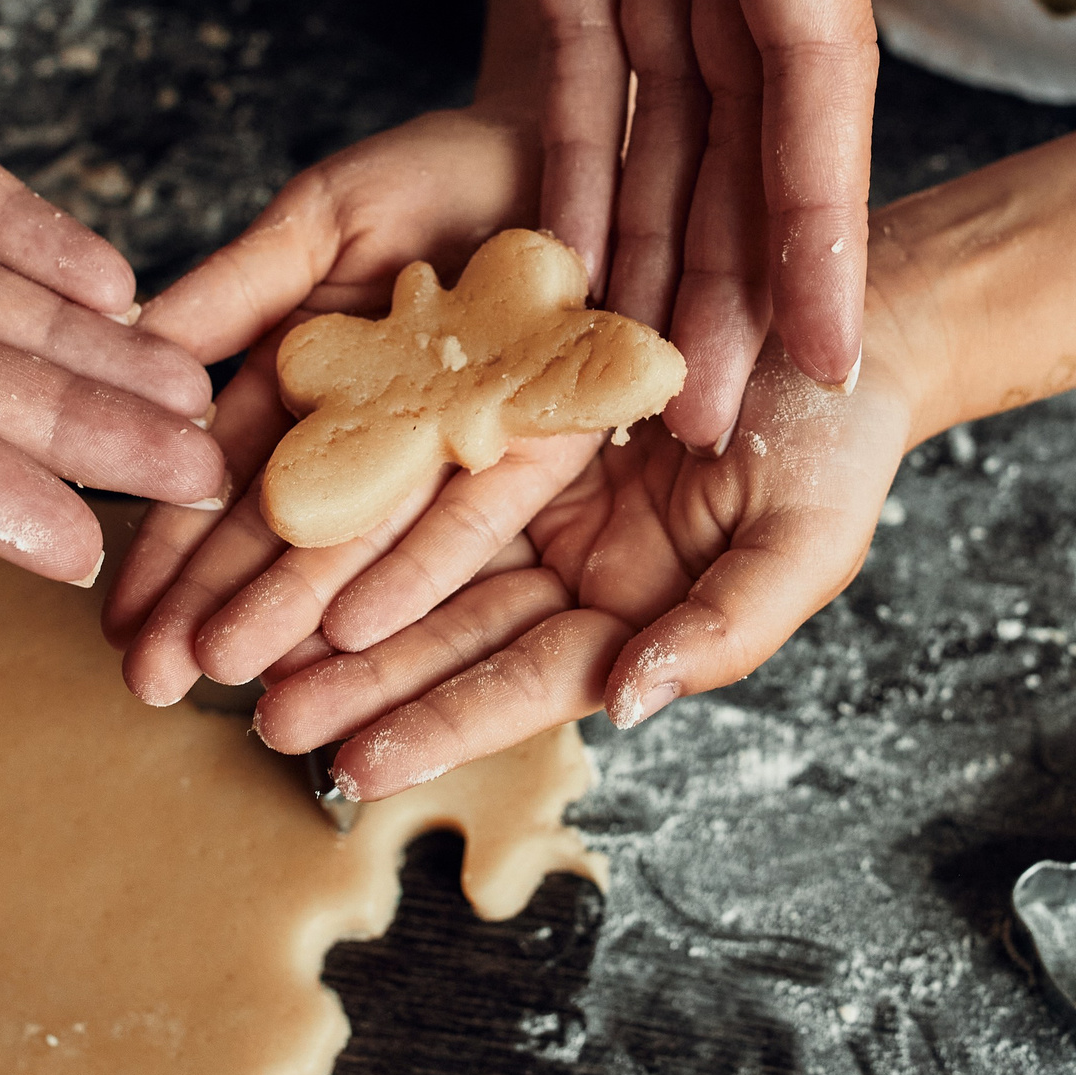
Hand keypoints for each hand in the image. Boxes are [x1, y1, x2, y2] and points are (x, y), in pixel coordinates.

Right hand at [101, 103, 626, 703]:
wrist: (572, 134)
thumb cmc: (441, 172)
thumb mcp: (318, 221)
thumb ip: (235, 290)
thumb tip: (129, 346)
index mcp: (314, 391)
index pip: (224, 480)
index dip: (170, 548)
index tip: (116, 617)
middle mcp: (382, 439)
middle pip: (287, 534)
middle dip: (217, 607)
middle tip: (149, 679)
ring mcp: (457, 450)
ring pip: (369, 545)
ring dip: (301, 618)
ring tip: (237, 682)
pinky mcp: (544, 443)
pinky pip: (477, 517)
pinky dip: (416, 570)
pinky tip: (356, 631)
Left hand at [250, 322, 915, 797]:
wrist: (829, 309)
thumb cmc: (841, 437)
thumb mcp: (808, 540)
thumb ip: (726, 628)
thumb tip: (631, 700)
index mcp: (634, 614)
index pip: (525, 680)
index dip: (442, 722)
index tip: (354, 765)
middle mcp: (566, 565)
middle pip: (445, 630)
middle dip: (354, 679)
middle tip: (256, 716)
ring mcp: (529, 492)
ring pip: (413, 554)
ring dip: (326, 599)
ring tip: (234, 645)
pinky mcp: (502, 412)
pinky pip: (417, 454)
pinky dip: (353, 490)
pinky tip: (276, 517)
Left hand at [360, 0, 943, 446]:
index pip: (808, 67)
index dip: (816, 215)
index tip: (827, 346)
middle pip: (737, 116)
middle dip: (729, 268)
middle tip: (714, 414)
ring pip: (654, 102)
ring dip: (648, 234)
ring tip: (637, 369)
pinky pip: (557, 39)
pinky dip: (559, 142)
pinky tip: (559, 243)